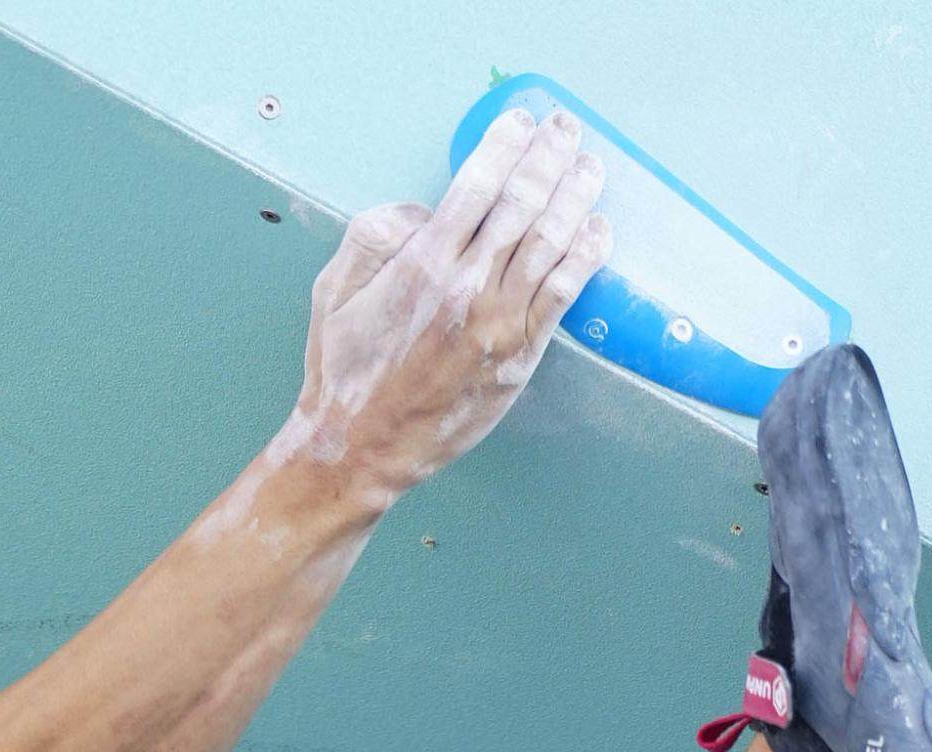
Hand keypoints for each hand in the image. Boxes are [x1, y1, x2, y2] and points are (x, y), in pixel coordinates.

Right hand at [287, 106, 609, 503]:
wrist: (361, 449)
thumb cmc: (344, 371)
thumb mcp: (334, 291)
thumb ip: (373, 236)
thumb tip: (424, 211)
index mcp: (422, 264)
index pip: (477, 185)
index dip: (505, 145)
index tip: (520, 122)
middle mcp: (467, 287)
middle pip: (523, 203)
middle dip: (549, 157)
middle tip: (565, 129)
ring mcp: (499, 323)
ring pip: (552, 243)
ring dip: (576, 197)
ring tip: (590, 167)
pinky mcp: (519, 356)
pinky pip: (564, 295)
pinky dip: (585, 257)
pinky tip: (597, 230)